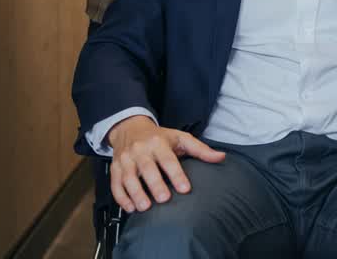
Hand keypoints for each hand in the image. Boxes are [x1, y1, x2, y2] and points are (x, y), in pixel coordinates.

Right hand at [107, 115, 225, 212]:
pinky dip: (121, 197)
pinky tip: (130, 208)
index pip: (168, 159)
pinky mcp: (115, 168)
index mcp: (158, 142)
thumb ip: (200, 149)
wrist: (129, 128)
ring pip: (128, 177)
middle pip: (147, 168)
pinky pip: (115, 184)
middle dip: (155, 184)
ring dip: (136, 193)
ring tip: (145, 207)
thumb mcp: (180, 138)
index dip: (176, 174)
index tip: (185, 189)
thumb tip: (221, 157)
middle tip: (164, 199)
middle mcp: (140, 150)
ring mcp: (126, 159)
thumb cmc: (158, 137)